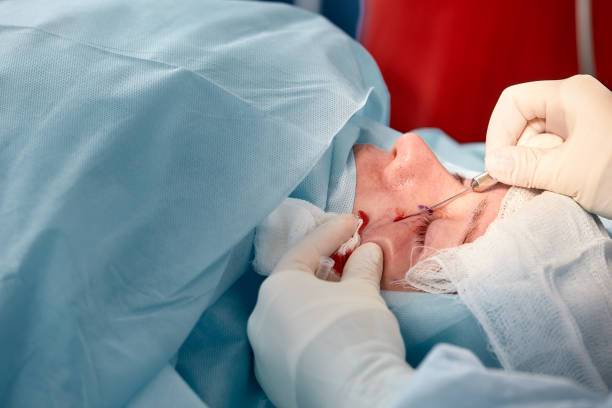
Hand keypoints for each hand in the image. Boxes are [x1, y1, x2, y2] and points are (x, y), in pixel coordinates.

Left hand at [247, 214, 411, 407]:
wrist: (354, 396)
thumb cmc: (354, 330)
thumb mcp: (363, 291)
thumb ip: (362, 267)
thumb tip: (367, 252)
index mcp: (276, 288)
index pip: (306, 250)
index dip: (332, 232)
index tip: (353, 222)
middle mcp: (261, 317)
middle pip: (295, 283)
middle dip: (324, 268)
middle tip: (350, 257)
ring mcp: (263, 352)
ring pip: (291, 315)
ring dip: (317, 301)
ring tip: (345, 295)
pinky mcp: (273, 380)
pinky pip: (292, 343)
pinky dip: (312, 330)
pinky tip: (332, 331)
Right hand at [485, 75, 611, 217]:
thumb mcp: (568, 172)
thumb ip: (524, 167)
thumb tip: (493, 165)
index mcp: (569, 97)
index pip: (513, 103)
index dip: (498, 133)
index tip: (496, 166)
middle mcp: (574, 107)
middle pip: (522, 126)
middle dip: (516, 157)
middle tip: (516, 186)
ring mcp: (582, 129)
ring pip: (536, 146)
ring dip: (532, 171)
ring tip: (542, 191)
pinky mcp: (586, 150)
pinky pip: (552, 159)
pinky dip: (547, 177)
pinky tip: (554, 191)